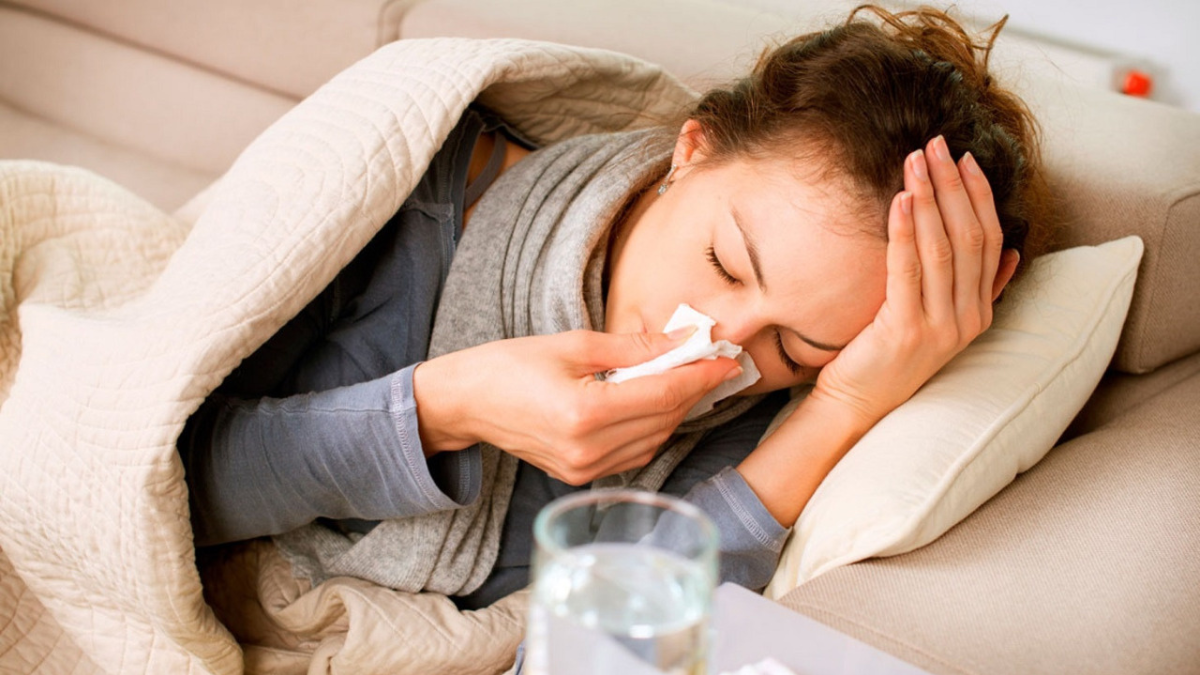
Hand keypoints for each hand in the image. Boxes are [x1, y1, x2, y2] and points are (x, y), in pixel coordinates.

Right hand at [412, 329, 741, 484]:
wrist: (466, 402)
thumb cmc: (510, 365)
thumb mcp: (573, 345)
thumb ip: (633, 348)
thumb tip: (682, 342)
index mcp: (584, 413)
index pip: (663, 395)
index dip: (700, 376)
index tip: (726, 358)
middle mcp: (588, 449)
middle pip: (664, 419)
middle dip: (693, 390)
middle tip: (712, 362)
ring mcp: (584, 469)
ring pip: (654, 440)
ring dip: (675, 410)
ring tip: (685, 378)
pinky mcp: (580, 476)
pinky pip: (634, 454)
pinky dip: (653, 428)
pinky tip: (655, 403)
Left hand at [811, 135, 1019, 425]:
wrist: (858, 404)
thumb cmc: (889, 356)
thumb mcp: (940, 321)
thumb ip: (978, 290)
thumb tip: (1012, 254)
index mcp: (979, 311)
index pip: (989, 240)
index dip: (979, 196)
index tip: (964, 158)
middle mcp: (967, 318)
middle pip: (969, 237)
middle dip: (953, 185)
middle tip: (936, 144)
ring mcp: (940, 327)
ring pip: (942, 249)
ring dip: (928, 199)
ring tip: (915, 161)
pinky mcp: (906, 331)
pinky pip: (908, 271)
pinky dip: (904, 232)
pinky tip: (898, 200)